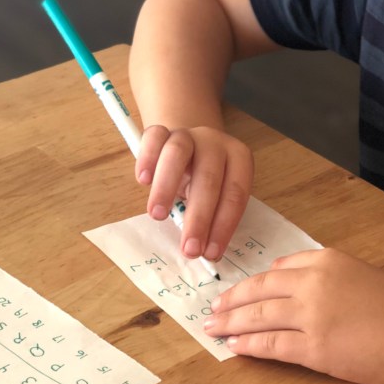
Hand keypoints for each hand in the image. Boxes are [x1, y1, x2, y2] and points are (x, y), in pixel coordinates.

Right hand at [135, 124, 252, 262]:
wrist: (190, 145)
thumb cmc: (204, 179)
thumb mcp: (216, 195)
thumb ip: (213, 215)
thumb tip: (206, 252)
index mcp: (239, 158)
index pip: (235, 193)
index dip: (224, 225)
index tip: (211, 253)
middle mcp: (215, 142)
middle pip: (209, 178)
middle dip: (199, 218)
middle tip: (189, 249)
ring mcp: (187, 134)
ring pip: (178, 153)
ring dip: (167, 187)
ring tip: (158, 216)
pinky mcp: (161, 131)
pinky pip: (153, 138)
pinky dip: (147, 158)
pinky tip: (143, 181)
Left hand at [203, 248, 383, 383]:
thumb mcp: (353, 269)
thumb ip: (317, 268)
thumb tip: (280, 270)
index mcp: (323, 260)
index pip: (275, 270)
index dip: (248, 284)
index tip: (232, 293)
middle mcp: (313, 283)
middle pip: (258, 291)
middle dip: (229, 302)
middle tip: (211, 311)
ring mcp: (312, 316)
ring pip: (258, 318)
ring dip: (231, 324)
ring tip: (214, 330)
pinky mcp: (315, 349)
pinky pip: (271, 345)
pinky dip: (249, 345)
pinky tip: (235, 347)